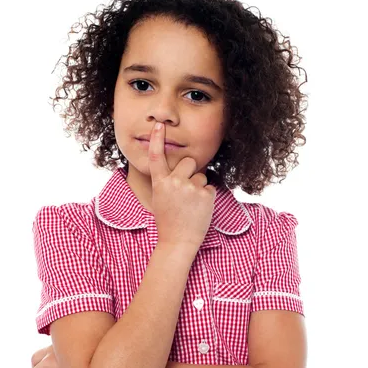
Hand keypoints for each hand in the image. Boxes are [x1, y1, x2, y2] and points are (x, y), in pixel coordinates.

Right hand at [148, 122, 216, 253]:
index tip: (159, 125)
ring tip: (192, 205)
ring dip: (199, 187)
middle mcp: (174, 182)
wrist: (178, 241)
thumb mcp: (161, 199)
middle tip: (186, 190)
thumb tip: (181, 169)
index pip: (157, 157)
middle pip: (188, 162)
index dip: (157, 139)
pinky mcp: (205, 194)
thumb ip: (167, 182)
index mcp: (160, 183)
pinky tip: (199, 210)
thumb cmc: (169, 221)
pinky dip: (207, 198)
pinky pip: (209, 188)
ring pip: (201, 176)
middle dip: (190, 171)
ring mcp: (190, 188)